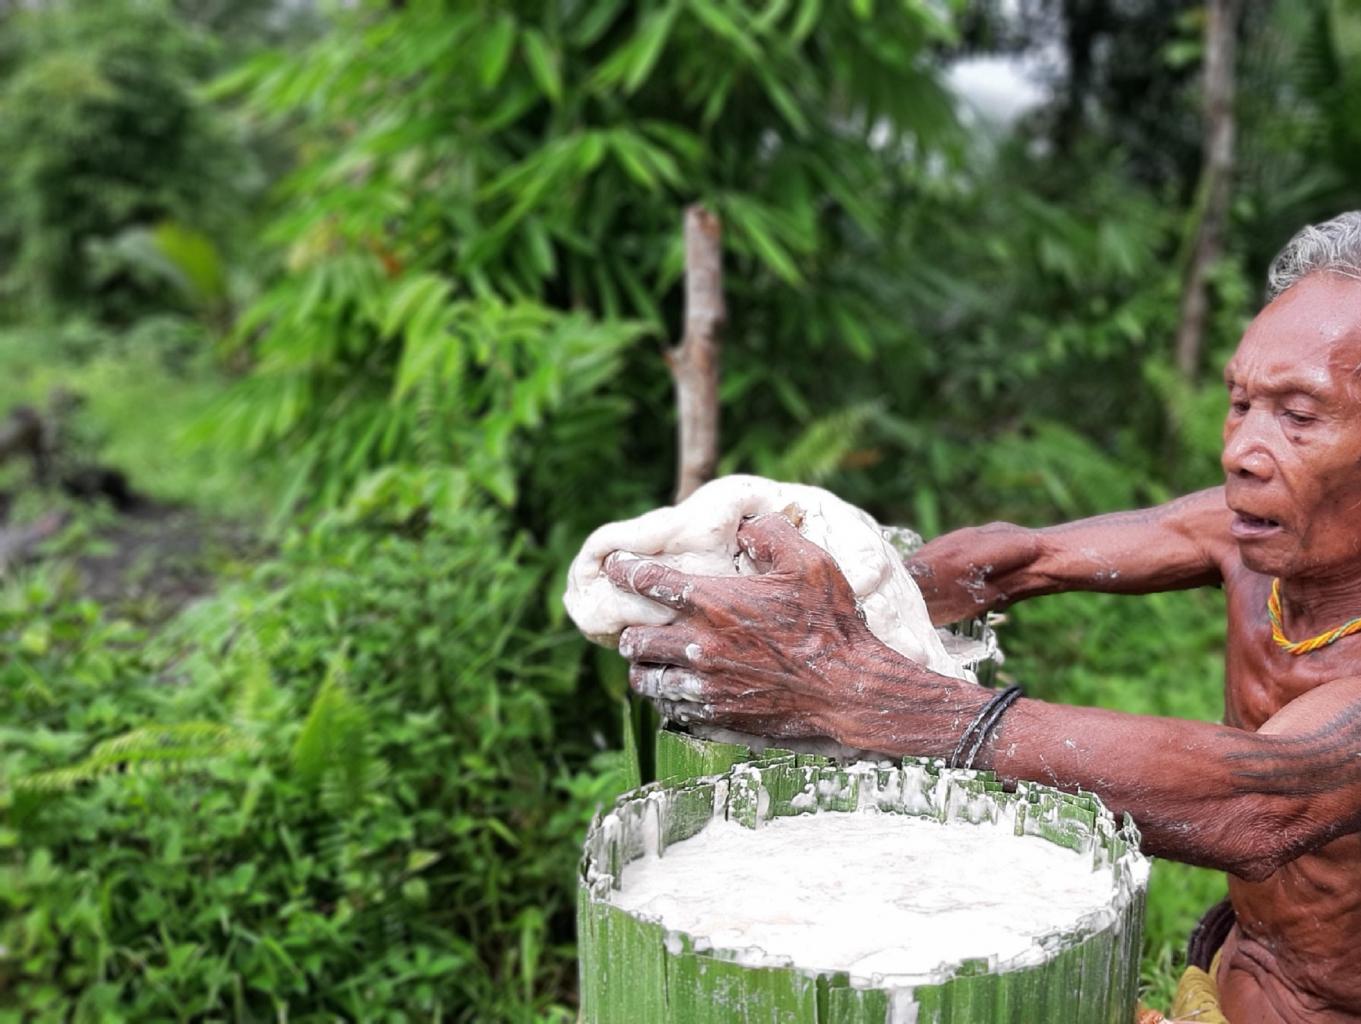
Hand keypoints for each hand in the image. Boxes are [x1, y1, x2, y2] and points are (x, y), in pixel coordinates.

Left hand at [604, 512, 977, 749]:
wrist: (852, 694)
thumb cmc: (833, 625)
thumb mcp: (810, 564)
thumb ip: (772, 534)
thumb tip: (747, 524)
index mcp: (714, 604)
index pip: (648, 582)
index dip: (623, 570)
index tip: (613, 567)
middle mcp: (700, 647)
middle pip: (635, 640)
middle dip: (631, 631)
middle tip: (638, 627)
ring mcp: (706, 688)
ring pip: (647, 681)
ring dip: (646, 670)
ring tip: (653, 664)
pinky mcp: (718, 719)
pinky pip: (673, 712)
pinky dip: (670, 701)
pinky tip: (682, 693)